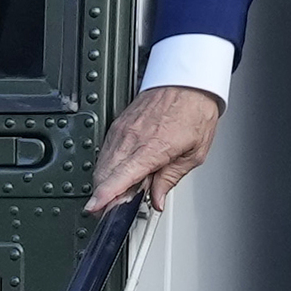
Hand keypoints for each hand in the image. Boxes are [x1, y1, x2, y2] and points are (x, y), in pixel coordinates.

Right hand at [87, 85, 223, 212]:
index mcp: (152, 148)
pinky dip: (108, 166)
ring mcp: (122, 130)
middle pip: (105, 174)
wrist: (189, 81)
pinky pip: (105, 150)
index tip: (95, 208)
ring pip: (102, 163)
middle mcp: (132, 138)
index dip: (104, 196)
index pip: (120, 177)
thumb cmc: (195, 111)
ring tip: (121, 193)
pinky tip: (120, 173)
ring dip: (106, 181)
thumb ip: (171, 179)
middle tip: (115, 210)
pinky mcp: (118, 124)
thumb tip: (158, 199)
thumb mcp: (194, 154)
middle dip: (105, 195)